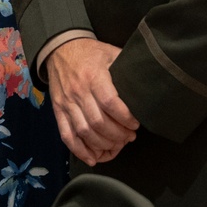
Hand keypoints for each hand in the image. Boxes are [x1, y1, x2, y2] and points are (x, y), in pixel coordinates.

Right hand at [46, 38, 139, 166]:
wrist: (60, 49)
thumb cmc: (89, 52)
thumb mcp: (111, 53)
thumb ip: (126, 67)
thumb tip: (147, 80)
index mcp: (94, 76)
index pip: (110, 103)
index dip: (125, 118)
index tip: (135, 124)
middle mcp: (79, 91)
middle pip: (98, 122)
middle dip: (117, 135)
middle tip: (129, 137)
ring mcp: (67, 103)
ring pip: (84, 131)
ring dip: (102, 144)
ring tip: (116, 144)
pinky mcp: (58, 110)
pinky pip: (67, 135)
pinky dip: (79, 150)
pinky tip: (93, 157)